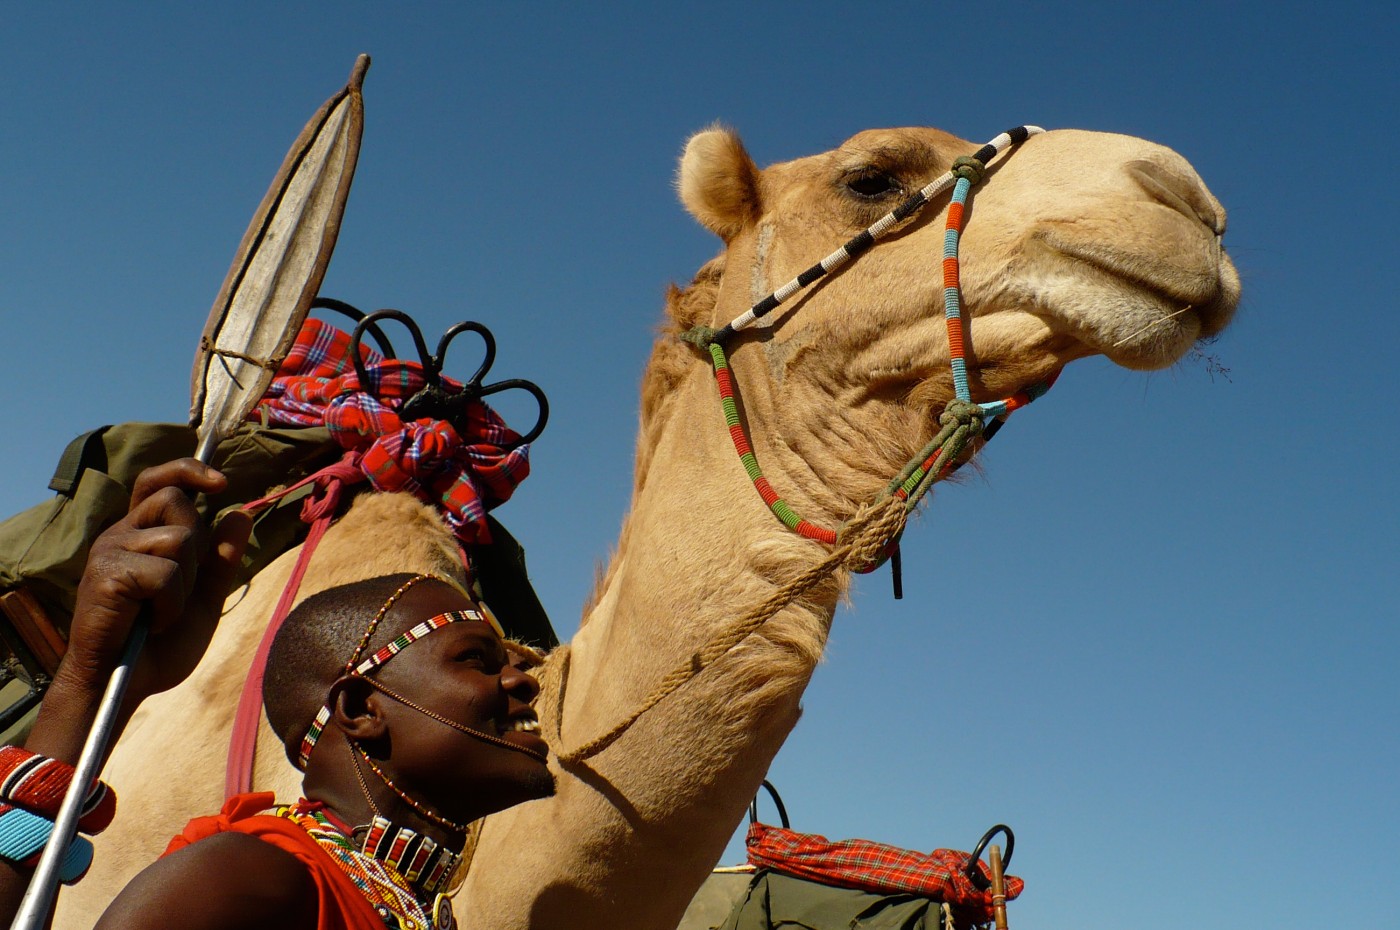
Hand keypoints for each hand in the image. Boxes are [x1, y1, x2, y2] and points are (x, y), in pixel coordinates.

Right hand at [59, 458, 251, 704]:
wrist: (125, 682)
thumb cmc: (160, 642)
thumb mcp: (202, 597)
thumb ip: (221, 558)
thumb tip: (241, 512)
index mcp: (141, 534)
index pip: (157, 480)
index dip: (187, 470)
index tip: (220, 483)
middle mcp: (121, 534)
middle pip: (177, 501)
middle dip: (196, 545)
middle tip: (178, 588)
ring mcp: (109, 551)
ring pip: (179, 538)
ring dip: (185, 582)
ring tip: (162, 610)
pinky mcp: (105, 574)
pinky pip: (165, 573)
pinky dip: (170, 604)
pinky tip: (151, 622)